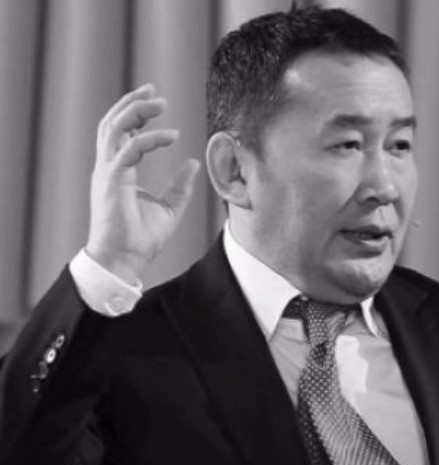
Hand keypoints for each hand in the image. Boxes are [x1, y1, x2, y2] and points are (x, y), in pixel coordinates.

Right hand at [85, 83, 200, 283]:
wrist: (124, 262)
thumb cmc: (141, 239)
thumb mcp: (170, 208)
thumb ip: (180, 186)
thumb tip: (193, 164)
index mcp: (118, 172)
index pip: (121, 133)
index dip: (135, 113)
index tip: (155, 100)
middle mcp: (109, 168)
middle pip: (113, 123)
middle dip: (132, 102)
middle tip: (155, 91)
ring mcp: (107, 174)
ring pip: (113, 129)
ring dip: (136, 111)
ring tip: (159, 102)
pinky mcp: (112, 182)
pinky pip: (130, 150)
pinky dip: (150, 139)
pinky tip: (172, 136)